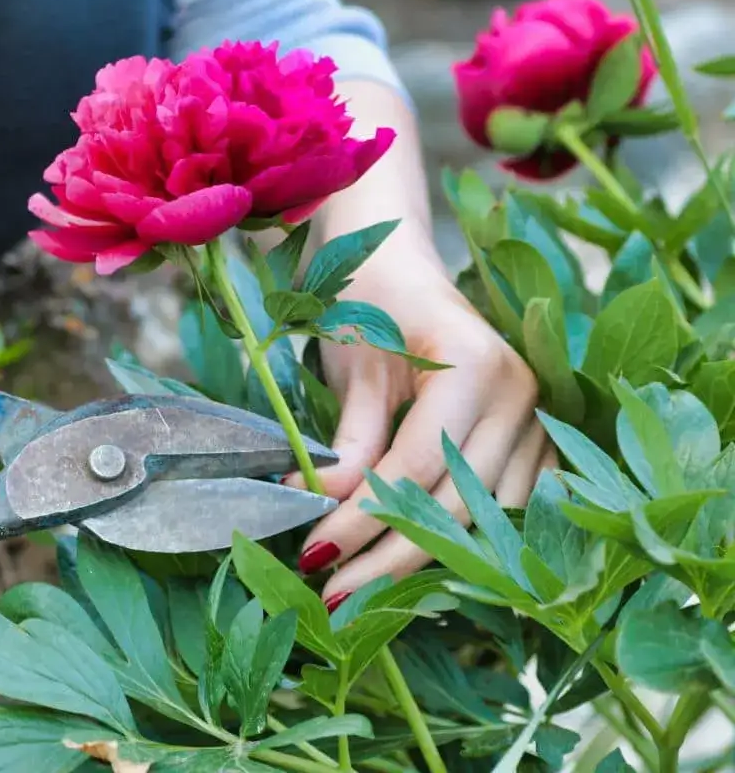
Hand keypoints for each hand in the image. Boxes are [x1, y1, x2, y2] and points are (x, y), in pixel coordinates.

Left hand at [288, 233, 554, 608]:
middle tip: (335, 591)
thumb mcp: (351, 368)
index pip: (417, 466)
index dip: (364, 518)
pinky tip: (412, 561)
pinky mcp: (537, 440)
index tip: (316, 554)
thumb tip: (323, 507)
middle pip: (458, 504)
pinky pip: (506, 507)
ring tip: (365, 585)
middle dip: (391, 555)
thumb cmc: (367, 302)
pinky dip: (460, 539)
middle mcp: (521, 394)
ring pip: (487, 517)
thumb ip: (348, 442)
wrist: (399, 264)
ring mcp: (538, 419)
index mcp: (474, 364)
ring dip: (425, 557)